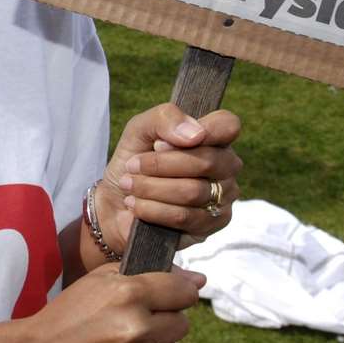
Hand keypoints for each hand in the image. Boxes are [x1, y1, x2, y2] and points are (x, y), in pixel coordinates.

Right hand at [13, 261, 205, 342]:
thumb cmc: (69, 313)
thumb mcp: (99, 280)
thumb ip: (149, 273)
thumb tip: (199, 281)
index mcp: (129, 293)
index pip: (185, 292)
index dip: (177, 294)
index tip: (167, 298)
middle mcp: (137, 327)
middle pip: (182, 323)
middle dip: (164, 320)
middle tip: (134, 322)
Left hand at [96, 104, 242, 251]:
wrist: (115, 202)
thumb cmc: (134, 160)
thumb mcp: (140, 129)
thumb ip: (165, 118)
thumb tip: (195, 134)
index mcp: (214, 137)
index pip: (228, 125)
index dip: (201, 131)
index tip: (160, 143)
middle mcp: (226, 166)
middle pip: (207, 161)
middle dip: (160, 165)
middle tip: (132, 165)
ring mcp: (223, 196)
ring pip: (193, 191)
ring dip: (151, 187)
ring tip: (129, 185)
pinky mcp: (212, 224)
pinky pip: (185, 216)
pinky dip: (153, 209)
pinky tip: (136, 205)